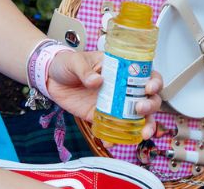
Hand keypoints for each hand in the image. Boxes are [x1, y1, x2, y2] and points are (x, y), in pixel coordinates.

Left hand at [45, 49, 162, 142]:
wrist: (49, 79)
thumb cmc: (65, 64)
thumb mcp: (74, 61)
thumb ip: (84, 70)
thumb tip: (97, 81)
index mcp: (120, 69)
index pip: (145, 74)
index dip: (154, 81)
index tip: (149, 88)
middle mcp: (122, 88)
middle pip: (148, 98)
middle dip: (151, 106)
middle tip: (140, 109)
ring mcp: (114, 104)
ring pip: (138, 117)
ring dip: (145, 126)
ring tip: (142, 134)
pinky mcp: (102, 117)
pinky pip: (116, 130)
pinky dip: (118, 139)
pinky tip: (113, 142)